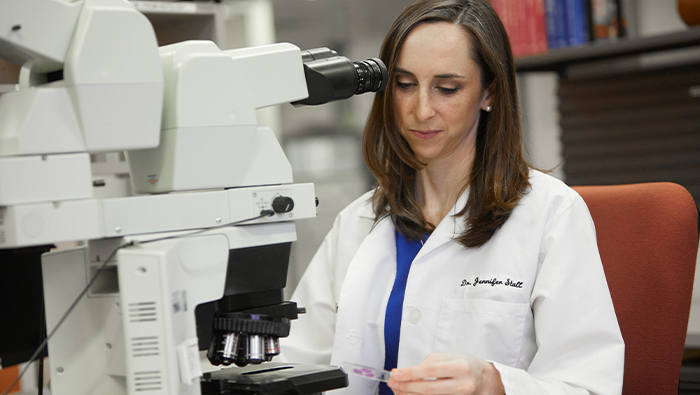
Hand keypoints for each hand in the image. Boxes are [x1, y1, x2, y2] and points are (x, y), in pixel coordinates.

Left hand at [386, 352, 504, 394]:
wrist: (482, 378)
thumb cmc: (464, 364)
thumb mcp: (449, 356)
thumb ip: (428, 363)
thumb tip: (404, 372)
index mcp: (461, 366)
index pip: (430, 370)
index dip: (410, 373)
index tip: (396, 374)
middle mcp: (462, 384)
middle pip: (428, 389)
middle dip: (406, 386)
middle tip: (393, 383)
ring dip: (410, 394)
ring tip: (398, 389)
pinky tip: (409, 394)